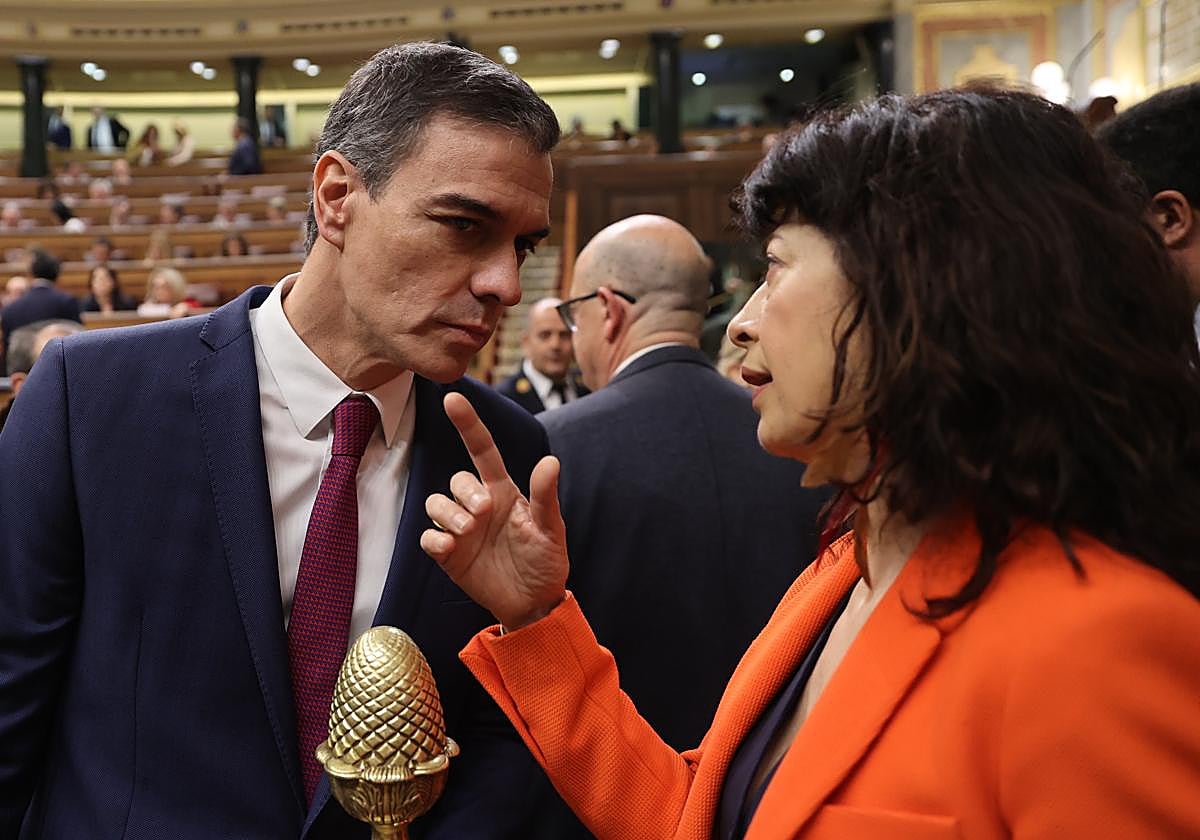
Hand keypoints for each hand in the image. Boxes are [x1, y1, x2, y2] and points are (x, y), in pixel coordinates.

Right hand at [421, 393, 567, 629]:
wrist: (534, 603)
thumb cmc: (546, 561)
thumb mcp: (551, 529)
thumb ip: (546, 497)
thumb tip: (550, 462)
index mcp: (503, 492)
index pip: (482, 450)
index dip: (468, 424)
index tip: (452, 398)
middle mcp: (478, 505)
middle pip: (456, 478)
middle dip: (463, 490)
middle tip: (483, 511)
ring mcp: (461, 529)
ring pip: (436, 503)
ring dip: (448, 513)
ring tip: (469, 531)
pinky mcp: (448, 554)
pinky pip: (428, 537)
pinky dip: (434, 539)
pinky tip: (450, 548)